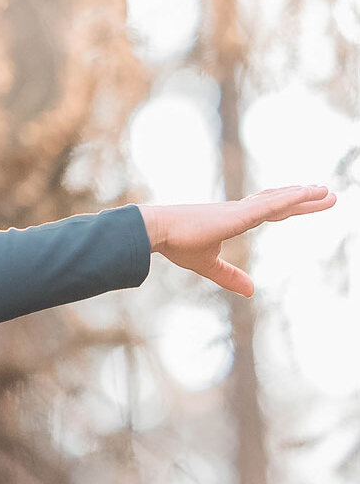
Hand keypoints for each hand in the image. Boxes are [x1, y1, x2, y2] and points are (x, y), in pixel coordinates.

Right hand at [139, 185, 335, 295]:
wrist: (157, 231)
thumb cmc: (177, 243)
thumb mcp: (209, 265)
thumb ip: (230, 277)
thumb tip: (251, 291)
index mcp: (233, 219)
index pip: (268, 210)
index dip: (287, 204)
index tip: (304, 198)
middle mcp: (239, 210)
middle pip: (279, 202)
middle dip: (303, 198)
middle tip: (327, 193)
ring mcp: (239, 210)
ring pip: (279, 201)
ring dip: (303, 195)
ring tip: (326, 191)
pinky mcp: (237, 214)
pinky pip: (269, 205)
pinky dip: (288, 199)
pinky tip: (304, 193)